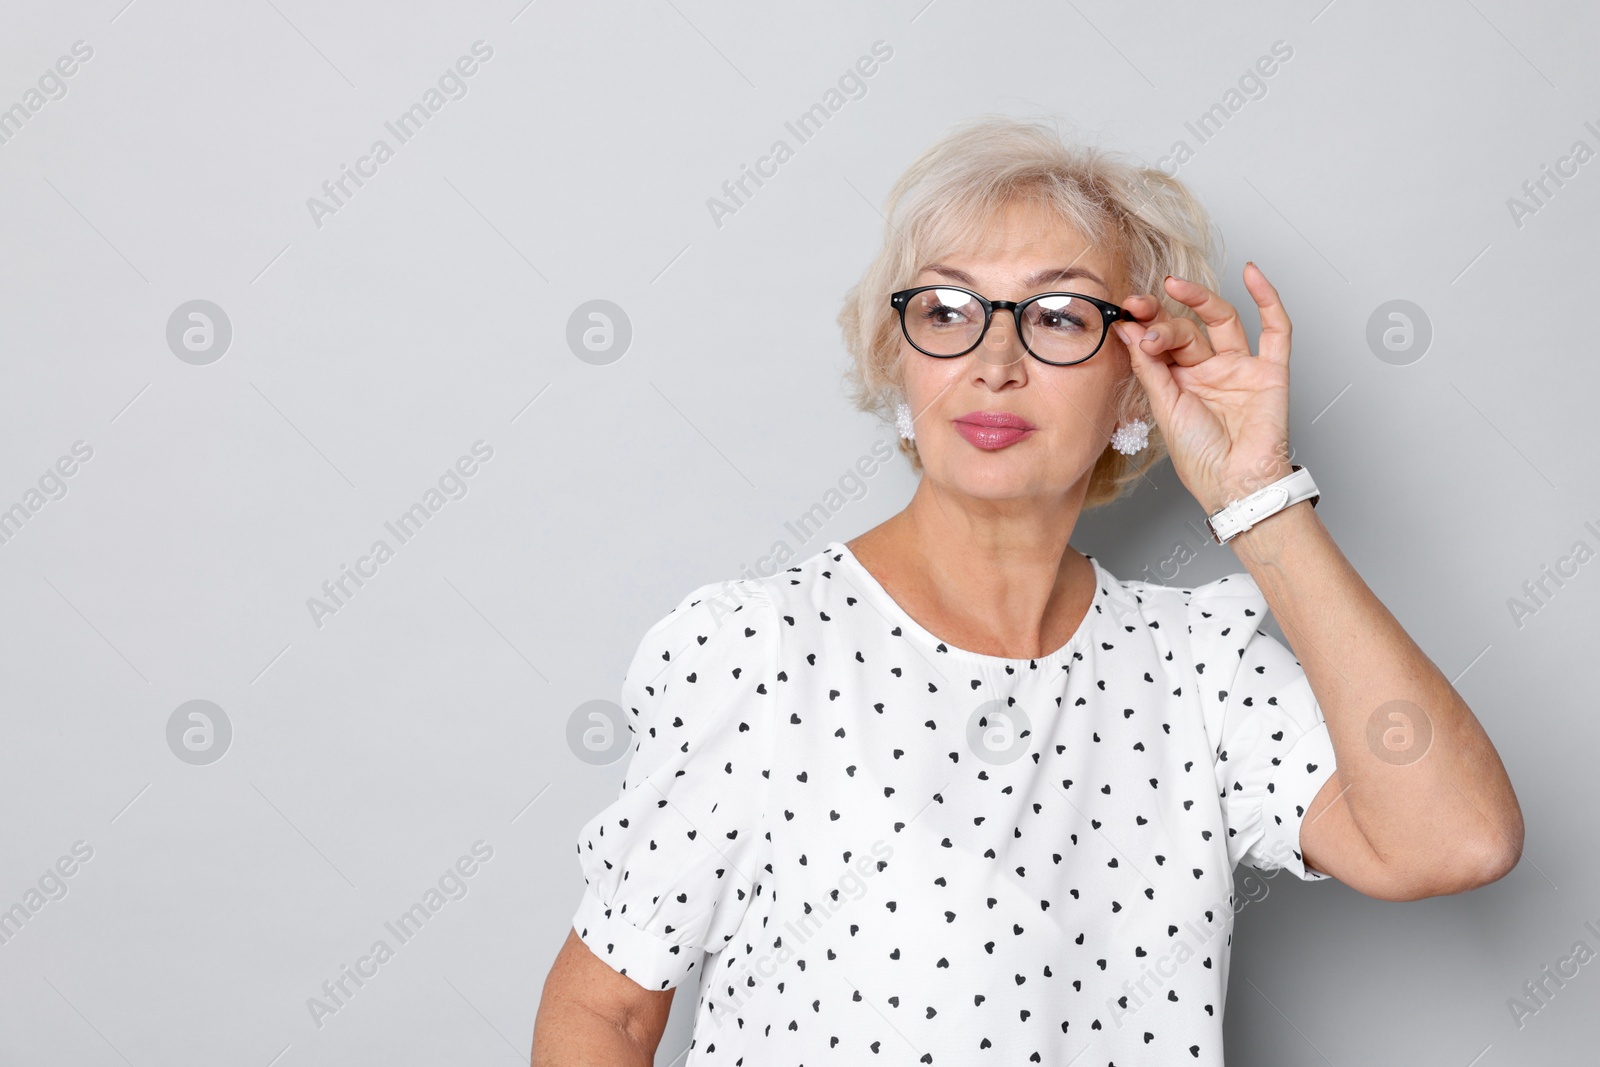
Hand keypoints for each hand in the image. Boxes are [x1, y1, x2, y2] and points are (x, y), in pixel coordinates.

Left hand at [1114, 263, 1294, 514]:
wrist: (1233, 485)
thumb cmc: (1201, 458)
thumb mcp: (1164, 408)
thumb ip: (1149, 367)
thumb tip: (1129, 329)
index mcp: (1180, 381)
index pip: (1162, 342)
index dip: (1145, 325)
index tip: (1125, 312)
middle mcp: (1209, 371)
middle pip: (1187, 329)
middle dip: (1163, 317)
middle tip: (1141, 306)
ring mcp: (1240, 368)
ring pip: (1222, 321)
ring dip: (1199, 300)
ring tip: (1174, 286)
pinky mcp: (1271, 371)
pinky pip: (1275, 329)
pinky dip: (1267, 300)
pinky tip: (1252, 274)